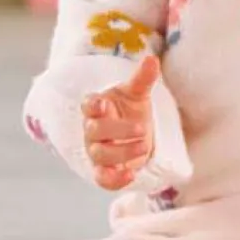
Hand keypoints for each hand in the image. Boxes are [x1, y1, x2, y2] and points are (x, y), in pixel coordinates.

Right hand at [82, 54, 159, 190]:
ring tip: (144, 146)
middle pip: (94, 131)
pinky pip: (102, 178)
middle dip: (117, 130)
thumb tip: (152, 60)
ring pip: (99, 155)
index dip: (93, 106)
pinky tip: (131, 174)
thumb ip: (143, 78)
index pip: (88, 106)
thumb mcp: (138, 93)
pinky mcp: (105, 170)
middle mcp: (92, 130)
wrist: (137, 132)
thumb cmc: (131, 109)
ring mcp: (97, 150)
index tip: (103, 103)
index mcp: (97, 107)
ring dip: (121, 152)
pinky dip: (114, 180)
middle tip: (142, 128)